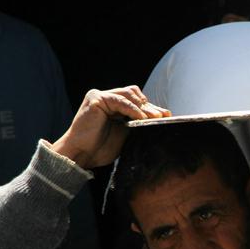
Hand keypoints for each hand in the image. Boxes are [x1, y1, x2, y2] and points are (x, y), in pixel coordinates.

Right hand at [51, 86, 169, 168]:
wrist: (82, 154)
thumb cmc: (101, 147)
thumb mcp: (126, 132)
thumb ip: (138, 123)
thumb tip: (161, 118)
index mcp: (115, 105)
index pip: (137, 101)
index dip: (151, 108)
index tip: (167, 115)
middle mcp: (108, 97)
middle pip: (135, 95)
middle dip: (150, 107)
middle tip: (162, 117)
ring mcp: (101, 96)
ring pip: (129, 94)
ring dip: (143, 106)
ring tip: (153, 118)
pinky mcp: (96, 98)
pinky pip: (120, 100)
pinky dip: (132, 108)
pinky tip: (141, 117)